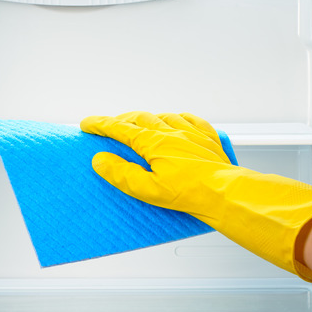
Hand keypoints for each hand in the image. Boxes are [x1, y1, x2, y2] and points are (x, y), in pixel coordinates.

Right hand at [81, 111, 311, 281]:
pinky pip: (191, 120)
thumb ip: (121, 173)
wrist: (225, 192)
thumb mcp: (147, 189)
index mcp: (153, 142)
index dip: (101, 125)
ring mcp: (191, 133)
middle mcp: (171, 131)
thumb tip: (100, 159)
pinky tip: (177, 122)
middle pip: (140, 118)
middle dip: (122, 120)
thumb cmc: (188, 194)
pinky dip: (177, 119)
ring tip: (140, 124)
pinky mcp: (208, 139)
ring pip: (164, 116)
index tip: (87, 124)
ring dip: (148, 119)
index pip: (120, 128)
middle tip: (110, 126)